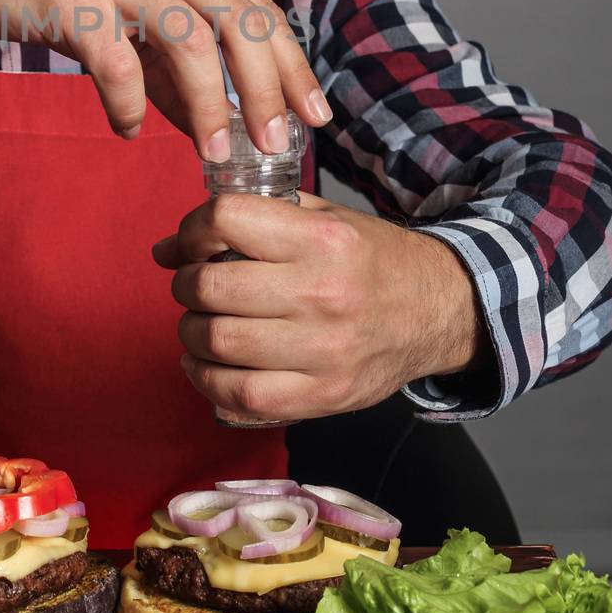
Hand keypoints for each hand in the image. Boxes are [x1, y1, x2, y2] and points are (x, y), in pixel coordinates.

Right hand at [0, 0, 331, 160]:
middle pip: (241, 23)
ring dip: (208, 104)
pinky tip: (128, 128)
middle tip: (276, 144)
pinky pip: (118, 61)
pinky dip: (129, 103)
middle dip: (267, 89)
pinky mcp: (77, 0)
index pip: (261, 13)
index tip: (316, 117)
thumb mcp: (133, 21)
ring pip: (191, 40)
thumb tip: (214, 125)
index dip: (294, 67)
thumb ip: (172, 70)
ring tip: (213, 153)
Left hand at [152, 191, 487, 422]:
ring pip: (217, 343)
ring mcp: (323, 351)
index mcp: (321, 238)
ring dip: (190, 332)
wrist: (441, 309)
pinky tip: (204, 365)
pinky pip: (241, 396)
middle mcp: (321, 293)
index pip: (225, 220)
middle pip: (210, 287)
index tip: (185, 244)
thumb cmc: (372, 259)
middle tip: (191, 285)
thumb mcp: (327, 216)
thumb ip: (257, 217)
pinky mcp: (323, 396)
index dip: (190, 231)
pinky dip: (207, 381)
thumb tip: (171, 247)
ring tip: (199, 323)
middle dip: (185, 284)